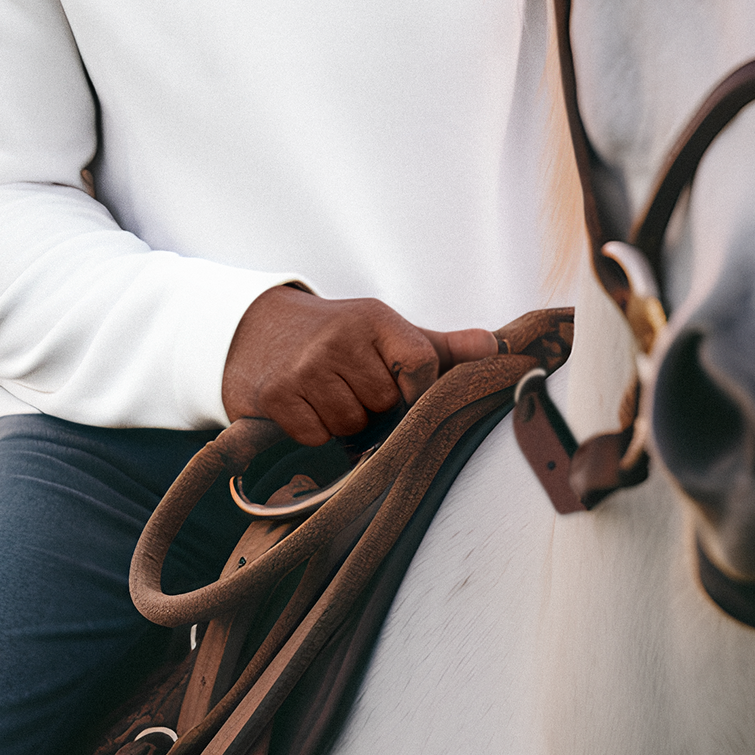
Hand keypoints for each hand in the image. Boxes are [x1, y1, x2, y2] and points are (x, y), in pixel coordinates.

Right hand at [221, 285, 496, 445]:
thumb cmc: (338, 334)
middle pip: (385, 403)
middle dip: (375, 406)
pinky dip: (314, 430)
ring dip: (344, 421)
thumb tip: (495, 348)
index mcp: (375, 319)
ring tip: (329, 395)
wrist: (259, 327)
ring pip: (351, 424)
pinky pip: (316, 435)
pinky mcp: (278, 395)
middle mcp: (339, 338)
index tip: (408, 395)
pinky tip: (306, 406)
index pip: (420, 362)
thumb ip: (442, 346)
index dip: (420, 390)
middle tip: (355, 387)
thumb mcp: (387, 331)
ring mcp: (306, 367)